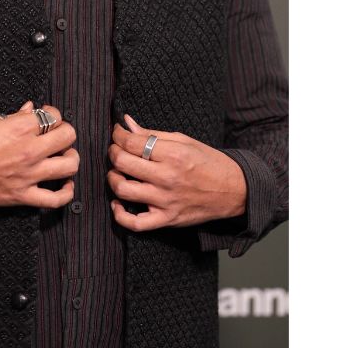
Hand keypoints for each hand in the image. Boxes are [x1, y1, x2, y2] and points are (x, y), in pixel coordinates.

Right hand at [0, 100, 78, 209]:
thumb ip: (14, 116)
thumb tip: (29, 109)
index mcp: (19, 128)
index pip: (53, 116)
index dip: (52, 114)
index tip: (46, 116)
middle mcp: (28, 150)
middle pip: (68, 137)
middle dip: (65, 132)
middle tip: (56, 134)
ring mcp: (28, 175)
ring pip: (70, 166)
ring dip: (70, 158)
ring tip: (62, 156)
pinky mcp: (22, 196)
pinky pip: (55, 199)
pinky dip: (66, 193)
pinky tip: (66, 184)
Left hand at [107, 113, 246, 231]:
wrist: (234, 190)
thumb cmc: (209, 162)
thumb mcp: (184, 141)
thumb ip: (153, 134)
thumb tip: (126, 123)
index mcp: (173, 154)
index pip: (132, 142)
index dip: (118, 135)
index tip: (117, 133)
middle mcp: (168, 177)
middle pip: (123, 163)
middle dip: (113, 153)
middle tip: (116, 150)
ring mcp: (166, 201)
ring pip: (123, 190)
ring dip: (112, 179)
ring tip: (117, 173)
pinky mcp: (167, 219)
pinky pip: (135, 223)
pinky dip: (120, 215)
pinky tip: (117, 203)